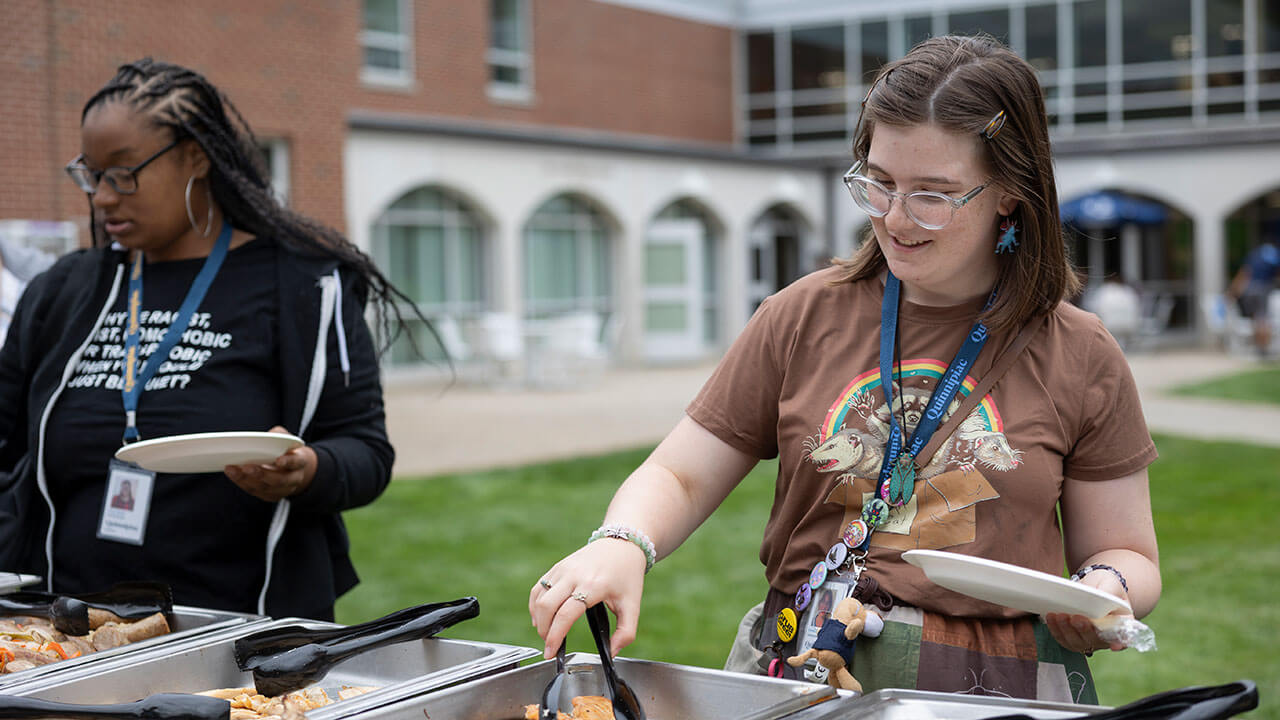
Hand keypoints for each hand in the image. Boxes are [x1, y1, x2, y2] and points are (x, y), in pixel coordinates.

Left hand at [223, 426, 315, 501]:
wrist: (295, 468)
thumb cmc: (287, 449)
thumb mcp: (286, 439)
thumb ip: (277, 436)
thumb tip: (261, 438)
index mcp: (301, 462)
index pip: (296, 462)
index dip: (288, 462)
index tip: (278, 459)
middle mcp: (294, 478)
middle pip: (279, 480)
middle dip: (262, 474)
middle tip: (246, 466)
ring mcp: (283, 490)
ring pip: (265, 488)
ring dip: (247, 480)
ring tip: (232, 469)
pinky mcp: (271, 496)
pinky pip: (256, 492)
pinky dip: (242, 483)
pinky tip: (232, 474)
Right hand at [529, 538, 646, 658]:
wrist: (623, 544)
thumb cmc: (627, 575)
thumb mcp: (633, 605)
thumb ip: (626, 633)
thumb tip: (612, 652)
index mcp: (593, 586)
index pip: (565, 614)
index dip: (555, 637)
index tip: (551, 652)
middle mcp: (575, 575)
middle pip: (547, 607)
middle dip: (544, 631)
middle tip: (550, 645)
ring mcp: (564, 568)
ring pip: (539, 597)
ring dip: (538, 619)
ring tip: (547, 633)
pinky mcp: (558, 566)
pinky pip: (538, 588)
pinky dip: (535, 605)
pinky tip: (541, 617)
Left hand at [1045, 569, 1129, 653]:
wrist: (1092, 585)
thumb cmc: (1105, 585)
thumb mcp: (1110, 584)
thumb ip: (1107, 593)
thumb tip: (1101, 599)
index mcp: (1122, 624)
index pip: (1125, 638)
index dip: (1120, 643)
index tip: (1114, 646)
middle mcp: (1107, 636)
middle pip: (1096, 641)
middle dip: (1084, 631)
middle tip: (1075, 618)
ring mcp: (1090, 639)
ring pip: (1078, 643)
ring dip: (1066, 631)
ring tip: (1059, 616)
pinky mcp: (1074, 638)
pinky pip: (1064, 640)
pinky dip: (1056, 631)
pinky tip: (1051, 618)